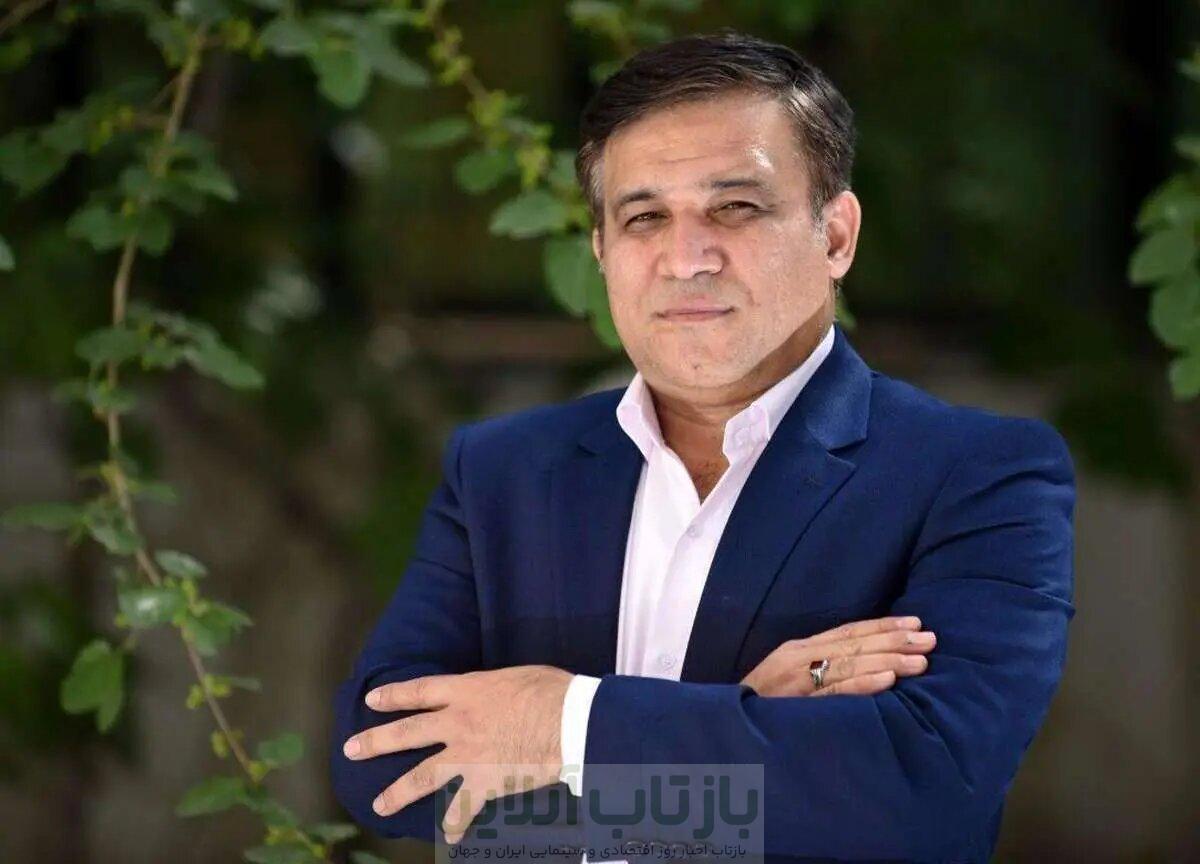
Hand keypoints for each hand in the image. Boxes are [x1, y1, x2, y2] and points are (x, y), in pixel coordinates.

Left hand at [341, 664, 572, 843]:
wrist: (569, 722)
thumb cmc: (552, 691)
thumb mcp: (516, 676)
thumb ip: (493, 687)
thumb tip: (494, 692)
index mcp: (467, 690)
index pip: (420, 691)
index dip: (393, 695)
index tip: (372, 700)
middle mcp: (458, 723)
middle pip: (407, 733)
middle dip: (376, 741)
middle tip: (351, 749)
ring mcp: (468, 756)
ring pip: (422, 777)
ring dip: (398, 792)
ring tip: (379, 805)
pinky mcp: (484, 783)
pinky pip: (463, 809)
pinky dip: (455, 824)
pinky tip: (449, 836)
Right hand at [740, 615, 934, 696]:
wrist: (725, 729)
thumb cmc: (759, 707)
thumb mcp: (787, 680)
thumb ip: (819, 671)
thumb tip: (864, 665)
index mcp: (798, 649)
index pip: (848, 632)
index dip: (882, 625)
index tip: (914, 621)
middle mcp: (798, 658)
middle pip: (855, 644)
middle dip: (895, 639)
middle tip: (930, 637)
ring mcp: (797, 680)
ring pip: (851, 664)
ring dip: (889, 659)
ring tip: (922, 660)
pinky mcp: (796, 704)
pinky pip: (836, 692)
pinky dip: (864, 683)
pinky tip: (890, 680)